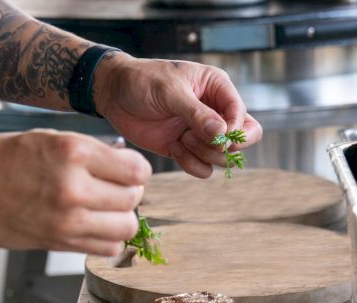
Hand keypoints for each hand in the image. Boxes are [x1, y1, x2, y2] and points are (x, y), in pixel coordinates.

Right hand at [0, 129, 150, 255]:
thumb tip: (127, 167)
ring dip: (120, 219)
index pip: (137, 170)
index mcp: (74, 152)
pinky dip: (106, 239)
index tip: (127, 170)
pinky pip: (106, 248)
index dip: (137, 170)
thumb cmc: (2, 158)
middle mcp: (74, 187)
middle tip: (113, 189)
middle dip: (129, 193)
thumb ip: (92, 153)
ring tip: (104, 210)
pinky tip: (92, 227)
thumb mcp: (51, 139)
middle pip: (134, 200)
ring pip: (125, 228)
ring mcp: (67, 220)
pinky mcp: (58, 243)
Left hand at [94, 54, 262, 177]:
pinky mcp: (185, 148)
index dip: (235, 130)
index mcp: (216, 89)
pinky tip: (173, 148)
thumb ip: (196, 113)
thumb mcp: (169, 91)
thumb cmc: (142, 81)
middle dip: (222, 147)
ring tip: (180, 140)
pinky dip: (191, 165)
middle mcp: (213, 111)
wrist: (114, 94)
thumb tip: (222, 133)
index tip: (217, 136)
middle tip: (195, 139)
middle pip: (242, 139)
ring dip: (203, 155)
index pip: (242, 115)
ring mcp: (200, 132)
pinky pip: (203, 168)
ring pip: (222, 157)